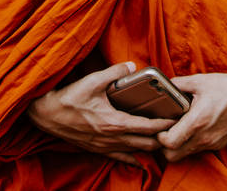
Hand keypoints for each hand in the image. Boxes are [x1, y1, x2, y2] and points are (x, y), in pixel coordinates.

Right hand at [27, 62, 174, 164]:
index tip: (178, 120)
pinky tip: (141, 160)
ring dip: (150, 148)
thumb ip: (115, 73)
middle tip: (177, 130)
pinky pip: (121, 159)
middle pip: (146, 143)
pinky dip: (134, 159)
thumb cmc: (70, 97)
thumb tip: (132, 67)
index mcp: (115, 122)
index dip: (164, 124)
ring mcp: (105, 146)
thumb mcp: (93, 81)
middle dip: (163, 138)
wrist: (47, 115)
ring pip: (135, 152)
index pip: (147, 126)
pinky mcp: (98, 149)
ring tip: (164, 142)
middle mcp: (113, 138)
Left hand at [156, 63, 226, 162]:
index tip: (159, 123)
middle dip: (164, 146)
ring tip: (178, 126)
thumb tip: (164, 86)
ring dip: (178, 145)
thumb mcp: (199, 80)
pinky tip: (192, 127)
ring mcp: (213, 143)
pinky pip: (198, 149)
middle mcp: (205, 137)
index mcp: (198, 121)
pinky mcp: (219, 144)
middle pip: (173, 155)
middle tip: (164, 128)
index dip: (159, 135)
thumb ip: (178, 84)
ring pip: (186, 154)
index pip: (169, 142)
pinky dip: (191, 143)